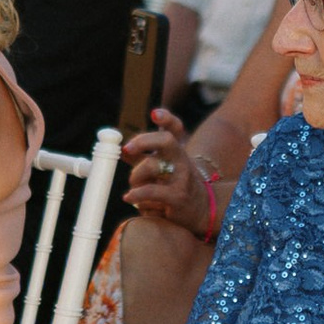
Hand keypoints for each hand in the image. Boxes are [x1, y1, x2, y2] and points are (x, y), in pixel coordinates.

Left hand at [123, 112, 216, 234]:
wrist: (201, 209)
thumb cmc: (174, 185)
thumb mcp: (160, 167)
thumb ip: (142, 157)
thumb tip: (122, 150)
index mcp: (177, 149)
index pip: (175, 128)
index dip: (166, 118)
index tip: (154, 114)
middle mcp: (182, 159)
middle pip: (166, 140)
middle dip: (143, 141)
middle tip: (127, 149)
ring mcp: (182, 177)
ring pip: (151, 166)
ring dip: (135, 177)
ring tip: (134, 189)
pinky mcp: (177, 196)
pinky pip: (150, 191)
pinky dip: (136, 195)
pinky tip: (129, 198)